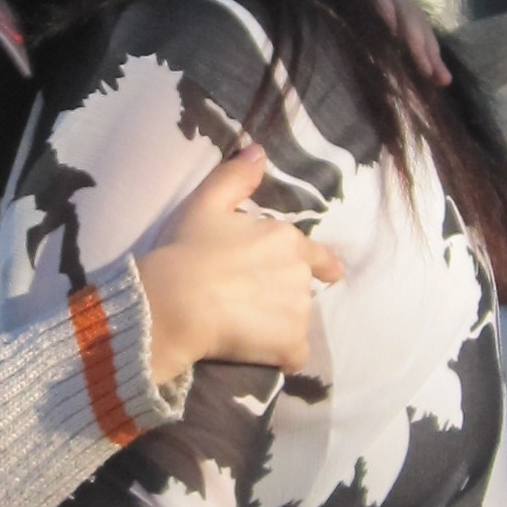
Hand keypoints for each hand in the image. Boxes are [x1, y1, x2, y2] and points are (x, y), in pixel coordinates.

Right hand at [137, 145, 342, 381]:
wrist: (174, 302)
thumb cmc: (187, 250)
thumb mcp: (205, 203)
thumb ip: (236, 176)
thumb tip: (259, 150)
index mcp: (285, 239)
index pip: (317, 255)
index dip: (322, 264)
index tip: (332, 274)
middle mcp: (300, 274)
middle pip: (299, 289)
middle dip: (281, 296)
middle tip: (247, 302)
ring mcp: (298, 311)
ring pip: (296, 321)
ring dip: (279, 325)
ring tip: (246, 326)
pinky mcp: (289, 345)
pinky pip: (294, 355)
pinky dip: (280, 355)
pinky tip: (258, 352)